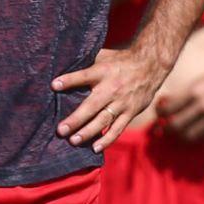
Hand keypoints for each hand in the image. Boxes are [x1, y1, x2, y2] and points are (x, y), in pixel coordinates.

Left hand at [51, 46, 166, 152]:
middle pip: (92, 105)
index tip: (54, 85)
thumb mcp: (103, 56)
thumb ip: (86, 62)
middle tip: (61, 130)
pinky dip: (107, 139)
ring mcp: (122, 102)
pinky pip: (118, 128)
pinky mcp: (130, 112)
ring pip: (103, 120)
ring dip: (88, 132)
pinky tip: (95, 148)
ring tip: (73, 141)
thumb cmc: (120, 61)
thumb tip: (64, 63)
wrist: (150, 66)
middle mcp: (111, 88)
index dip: (69, 80)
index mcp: (102, 71)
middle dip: (76, 119)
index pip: (84, 76)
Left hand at [156, 52, 203, 142]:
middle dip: (166, 128)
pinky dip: (197, 137)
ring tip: (177, 133)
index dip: (160, 112)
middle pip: (176, 126)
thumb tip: (173, 102)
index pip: (169, 108)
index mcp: (194, 90)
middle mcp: (202, 105)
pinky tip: (195, 132)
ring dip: (180, 136)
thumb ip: (190, 91)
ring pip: (189, 136)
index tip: (160, 111)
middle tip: (163, 127)